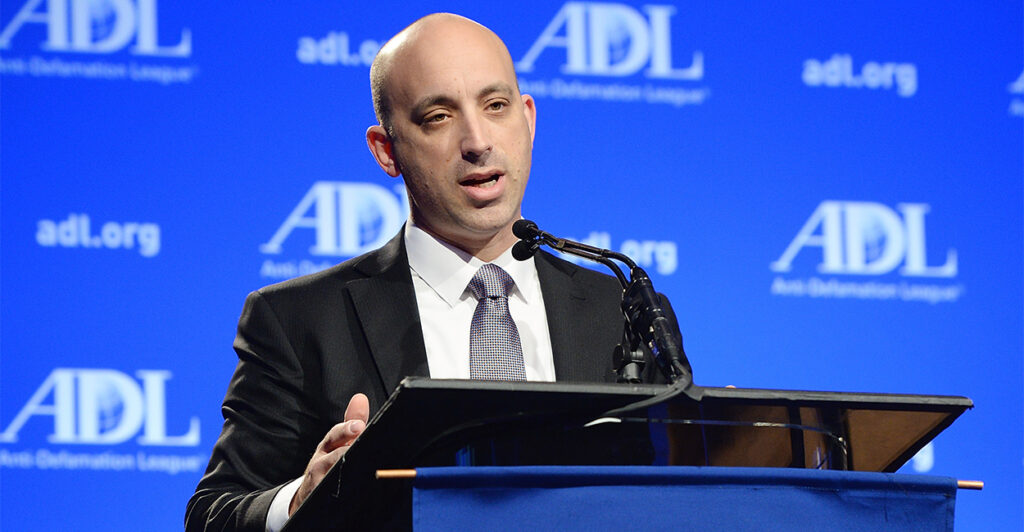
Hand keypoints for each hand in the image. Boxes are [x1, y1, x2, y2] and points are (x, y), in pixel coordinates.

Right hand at [289, 393, 368, 515]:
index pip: (335, 436)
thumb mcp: (337, 442)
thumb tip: (360, 398)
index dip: (347, 431)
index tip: (359, 426)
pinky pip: (333, 498)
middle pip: (335, 457)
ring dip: (346, 474)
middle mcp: (320, 464)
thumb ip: (351, 422)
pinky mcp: (321, 500)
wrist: (307, 494)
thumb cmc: (328, 463)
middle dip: (346, 453)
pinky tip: (357, 492)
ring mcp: (319, 484)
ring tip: (363, 470)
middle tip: (361, 444)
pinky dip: (344, 495)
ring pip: (333, 478)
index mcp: (327, 447)